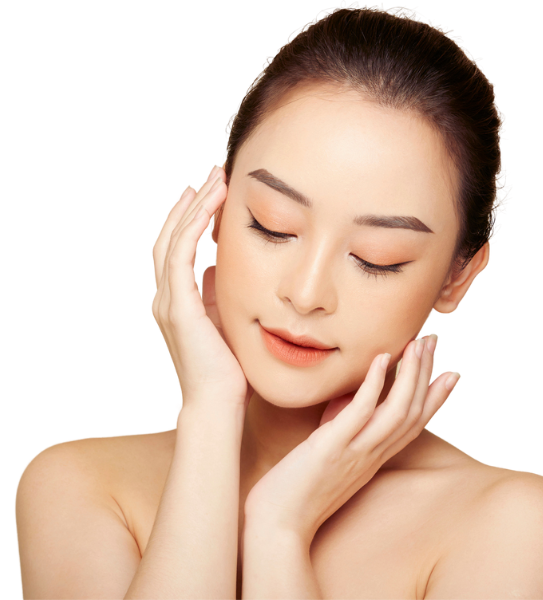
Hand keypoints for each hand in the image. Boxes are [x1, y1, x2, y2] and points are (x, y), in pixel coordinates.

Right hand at [150, 164, 252, 409]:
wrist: (217, 404)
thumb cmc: (225, 369)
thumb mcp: (219, 322)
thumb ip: (212, 295)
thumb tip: (216, 268)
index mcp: (173, 301)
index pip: (176, 249)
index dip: (189, 219)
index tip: (210, 194)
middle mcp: (164, 298)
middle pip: (170, 237)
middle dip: (191, 203)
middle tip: (211, 176)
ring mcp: (167, 302)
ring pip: (173, 240)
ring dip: (193, 207)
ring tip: (213, 180)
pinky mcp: (178, 307)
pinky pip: (182, 255)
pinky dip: (194, 227)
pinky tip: (211, 205)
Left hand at [243, 334, 460, 543]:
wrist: (277, 528)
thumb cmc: (297, 492)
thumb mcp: (329, 458)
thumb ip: (343, 432)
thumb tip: (345, 403)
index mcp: (373, 458)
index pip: (414, 425)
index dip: (436, 398)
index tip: (451, 372)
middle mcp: (371, 456)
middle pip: (412, 412)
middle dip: (426, 373)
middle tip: (434, 340)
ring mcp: (354, 453)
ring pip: (397, 411)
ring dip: (410, 374)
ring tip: (417, 342)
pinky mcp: (330, 449)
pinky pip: (360, 413)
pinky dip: (374, 385)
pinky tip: (380, 358)